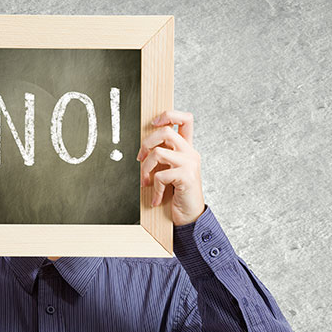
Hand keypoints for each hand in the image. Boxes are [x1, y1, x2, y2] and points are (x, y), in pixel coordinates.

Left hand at [136, 110, 204, 225]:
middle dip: (146, 143)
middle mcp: (191, 152)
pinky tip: (157, 198)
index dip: (168, 115)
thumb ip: (163, 157)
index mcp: (187, 148)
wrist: (191, 216)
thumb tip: (144, 148)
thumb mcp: (170, 171)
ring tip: (145, 182)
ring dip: (145, 169)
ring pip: (158, 153)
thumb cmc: (178, 195)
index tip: (153, 123)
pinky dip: (155, 189)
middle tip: (140, 158)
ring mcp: (190, 163)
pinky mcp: (187, 176)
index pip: (185, 119)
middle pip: (166, 130)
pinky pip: (161, 175)